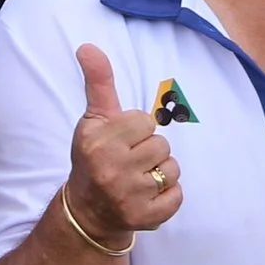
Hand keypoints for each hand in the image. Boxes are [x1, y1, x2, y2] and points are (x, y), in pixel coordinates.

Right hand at [65, 43, 180, 242]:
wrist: (87, 211)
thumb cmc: (94, 157)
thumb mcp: (93, 119)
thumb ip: (98, 82)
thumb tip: (88, 46)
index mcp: (99, 141)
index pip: (144, 121)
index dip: (136, 130)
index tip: (121, 142)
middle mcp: (112, 169)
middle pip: (162, 145)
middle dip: (150, 151)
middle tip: (130, 162)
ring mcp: (129, 196)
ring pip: (172, 169)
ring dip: (161, 173)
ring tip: (139, 178)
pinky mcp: (145, 218)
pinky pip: (177, 196)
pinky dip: (168, 196)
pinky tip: (147, 196)